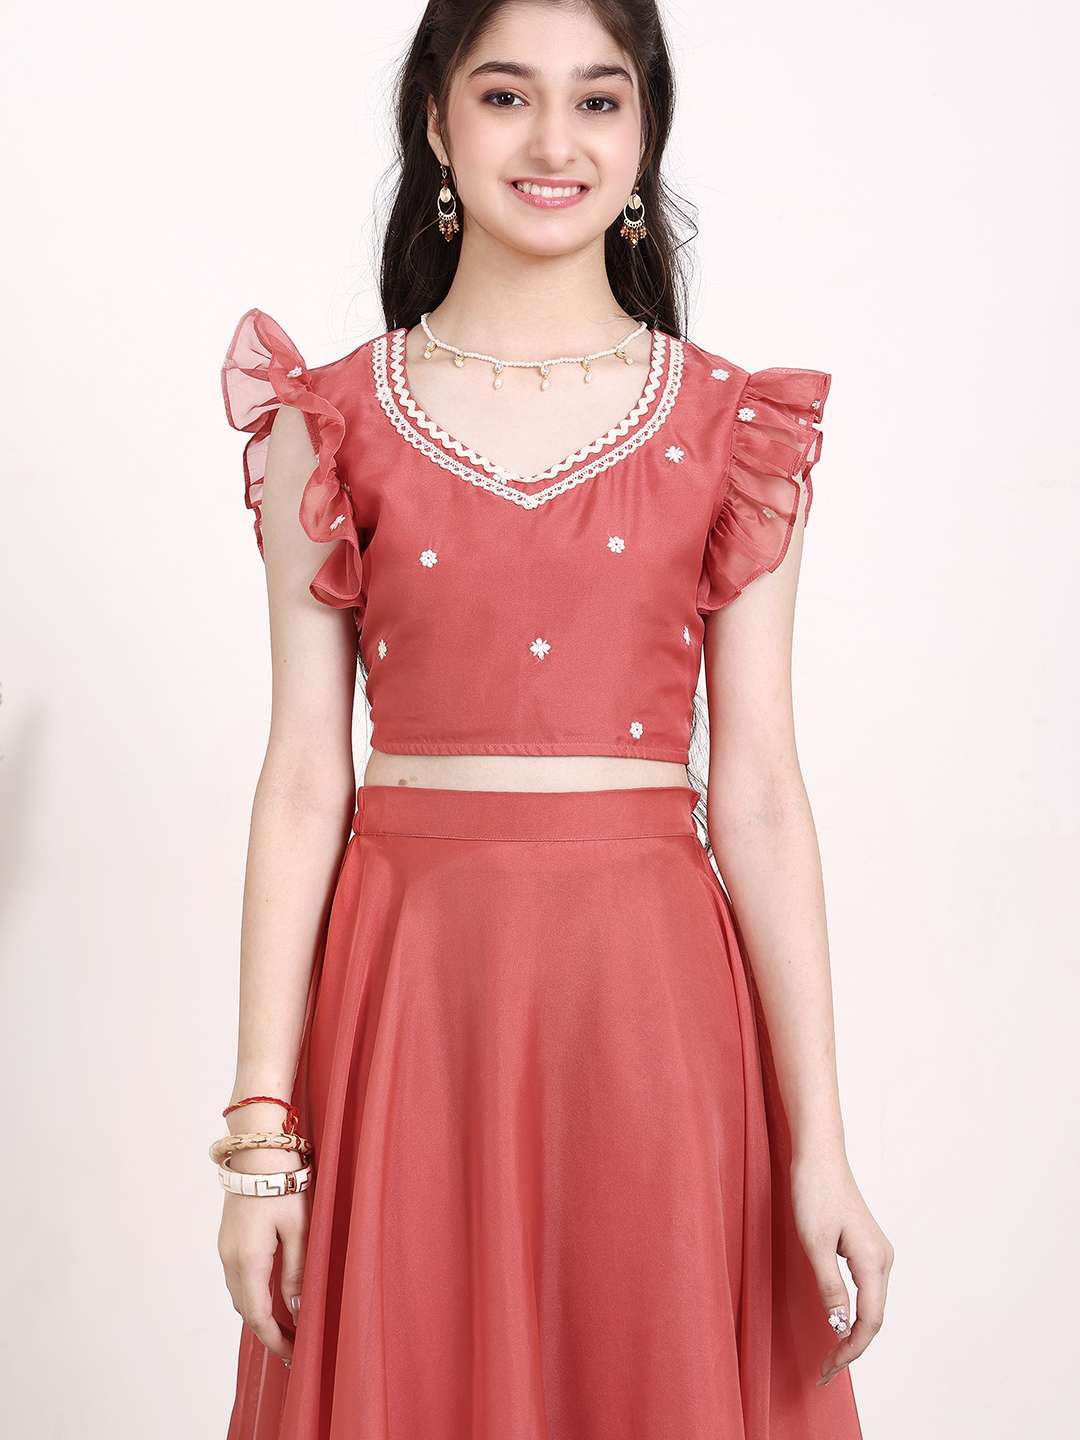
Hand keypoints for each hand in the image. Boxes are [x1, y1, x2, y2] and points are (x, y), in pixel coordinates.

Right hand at [216, 1146, 309, 1364]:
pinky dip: (251, 1295)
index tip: (293, 1354)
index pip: (258, 1316)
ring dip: (258, 1314)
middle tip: (293, 1345)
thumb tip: (296, 1308)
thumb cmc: (283, 1184)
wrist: (256, 1151)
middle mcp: (230, 1259)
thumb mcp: (299, 1229)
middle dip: (267, 1332)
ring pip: (239, 1295)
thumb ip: (296, 1271)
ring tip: (285, 1326)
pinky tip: (270, 1296)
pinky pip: (237, 1279)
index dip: (275, 1339)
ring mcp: (224, 1249)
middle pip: (245, 1310)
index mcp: (248, 1260)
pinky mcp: (227, 1240)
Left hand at [790, 1150, 893, 1386]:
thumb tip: (841, 1325)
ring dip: (853, 1332)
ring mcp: (877, 1252)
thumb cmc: (814, 1192)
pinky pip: (866, 1290)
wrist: (819, 1156)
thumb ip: (830, 1286)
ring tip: (831, 1356)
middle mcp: (883, 1259)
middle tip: (824, 1371)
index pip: (869, 1320)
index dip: (851, 1350)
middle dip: (852, 1347)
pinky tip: (839, 1323)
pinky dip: (854, 1313)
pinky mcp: (866, 1247)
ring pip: (871, 1305)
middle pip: (873, 1317)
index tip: (828, 1368)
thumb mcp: (814, 1242)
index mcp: (874, 1261)